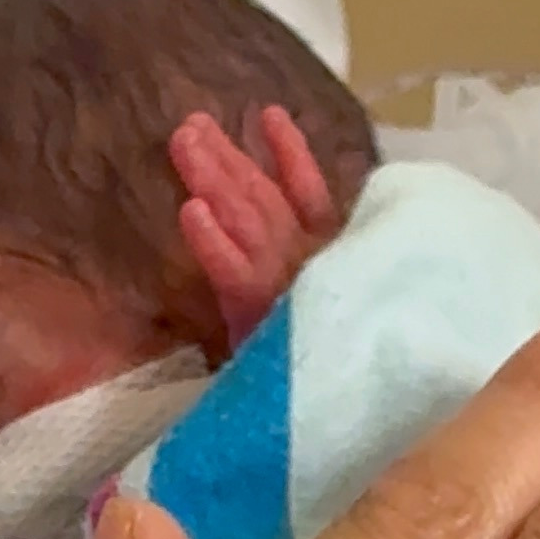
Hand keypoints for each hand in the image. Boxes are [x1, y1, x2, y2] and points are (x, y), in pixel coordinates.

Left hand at [171, 104, 339, 349]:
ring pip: (247, 221)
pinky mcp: (263, 319)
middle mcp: (311, 266)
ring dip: (215, 178)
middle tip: (191, 123)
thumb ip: (331, 285)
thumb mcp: (338, 316)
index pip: (311, 197)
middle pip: (265, 202)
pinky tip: (189, 212)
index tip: (271, 115)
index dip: (291, 156)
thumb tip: (303, 249)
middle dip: (229, 160)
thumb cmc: (343, 373)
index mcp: (331, 263)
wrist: (354, 423)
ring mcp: (288, 287)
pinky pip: (234, 275)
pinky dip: (213, 244)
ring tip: (185, 139)